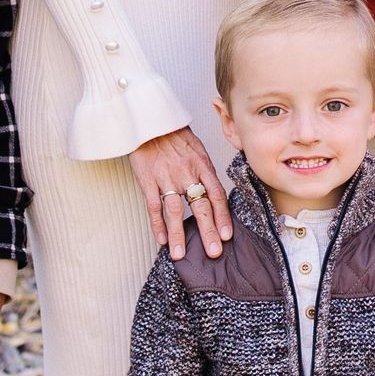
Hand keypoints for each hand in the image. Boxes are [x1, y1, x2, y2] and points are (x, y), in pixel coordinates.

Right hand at [130, 127, 232, 262]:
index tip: (226, 235)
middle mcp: (186, 172)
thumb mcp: (197, 148)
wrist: (148, 120)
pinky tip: (161, 240)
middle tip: (214, 252)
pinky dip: (157, 225)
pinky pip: (153, 206)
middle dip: (207, 231)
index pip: (216, 194)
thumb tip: (213, 193)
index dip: (222, 216)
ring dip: (178, 234)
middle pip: (200, 206)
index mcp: (202, 164)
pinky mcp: (148, 179)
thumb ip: (204, 171)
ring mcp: (166, 177)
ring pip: (174, 211)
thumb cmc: (173, 134)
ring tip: (180, 255)